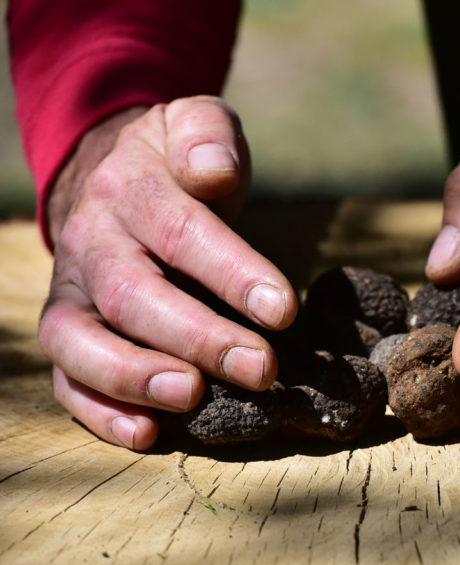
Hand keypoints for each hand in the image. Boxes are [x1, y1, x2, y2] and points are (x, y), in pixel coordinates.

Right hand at [39, 96, 297, 449]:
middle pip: (134, 295)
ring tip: (192, 396)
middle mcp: (93, 245)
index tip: (284, 310)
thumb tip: (214, 171)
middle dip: (198, 336)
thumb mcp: (196, 127)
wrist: (112, 176)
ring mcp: (74, 294)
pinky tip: (146, 436)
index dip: (230, 272)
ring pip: (81, 341)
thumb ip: (209, 139)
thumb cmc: (178, 164)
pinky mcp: (69, 334)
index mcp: (130, 191)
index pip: (179, 231)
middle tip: (261, 368)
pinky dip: (98, 412)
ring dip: (135, 376)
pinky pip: (67, 379)